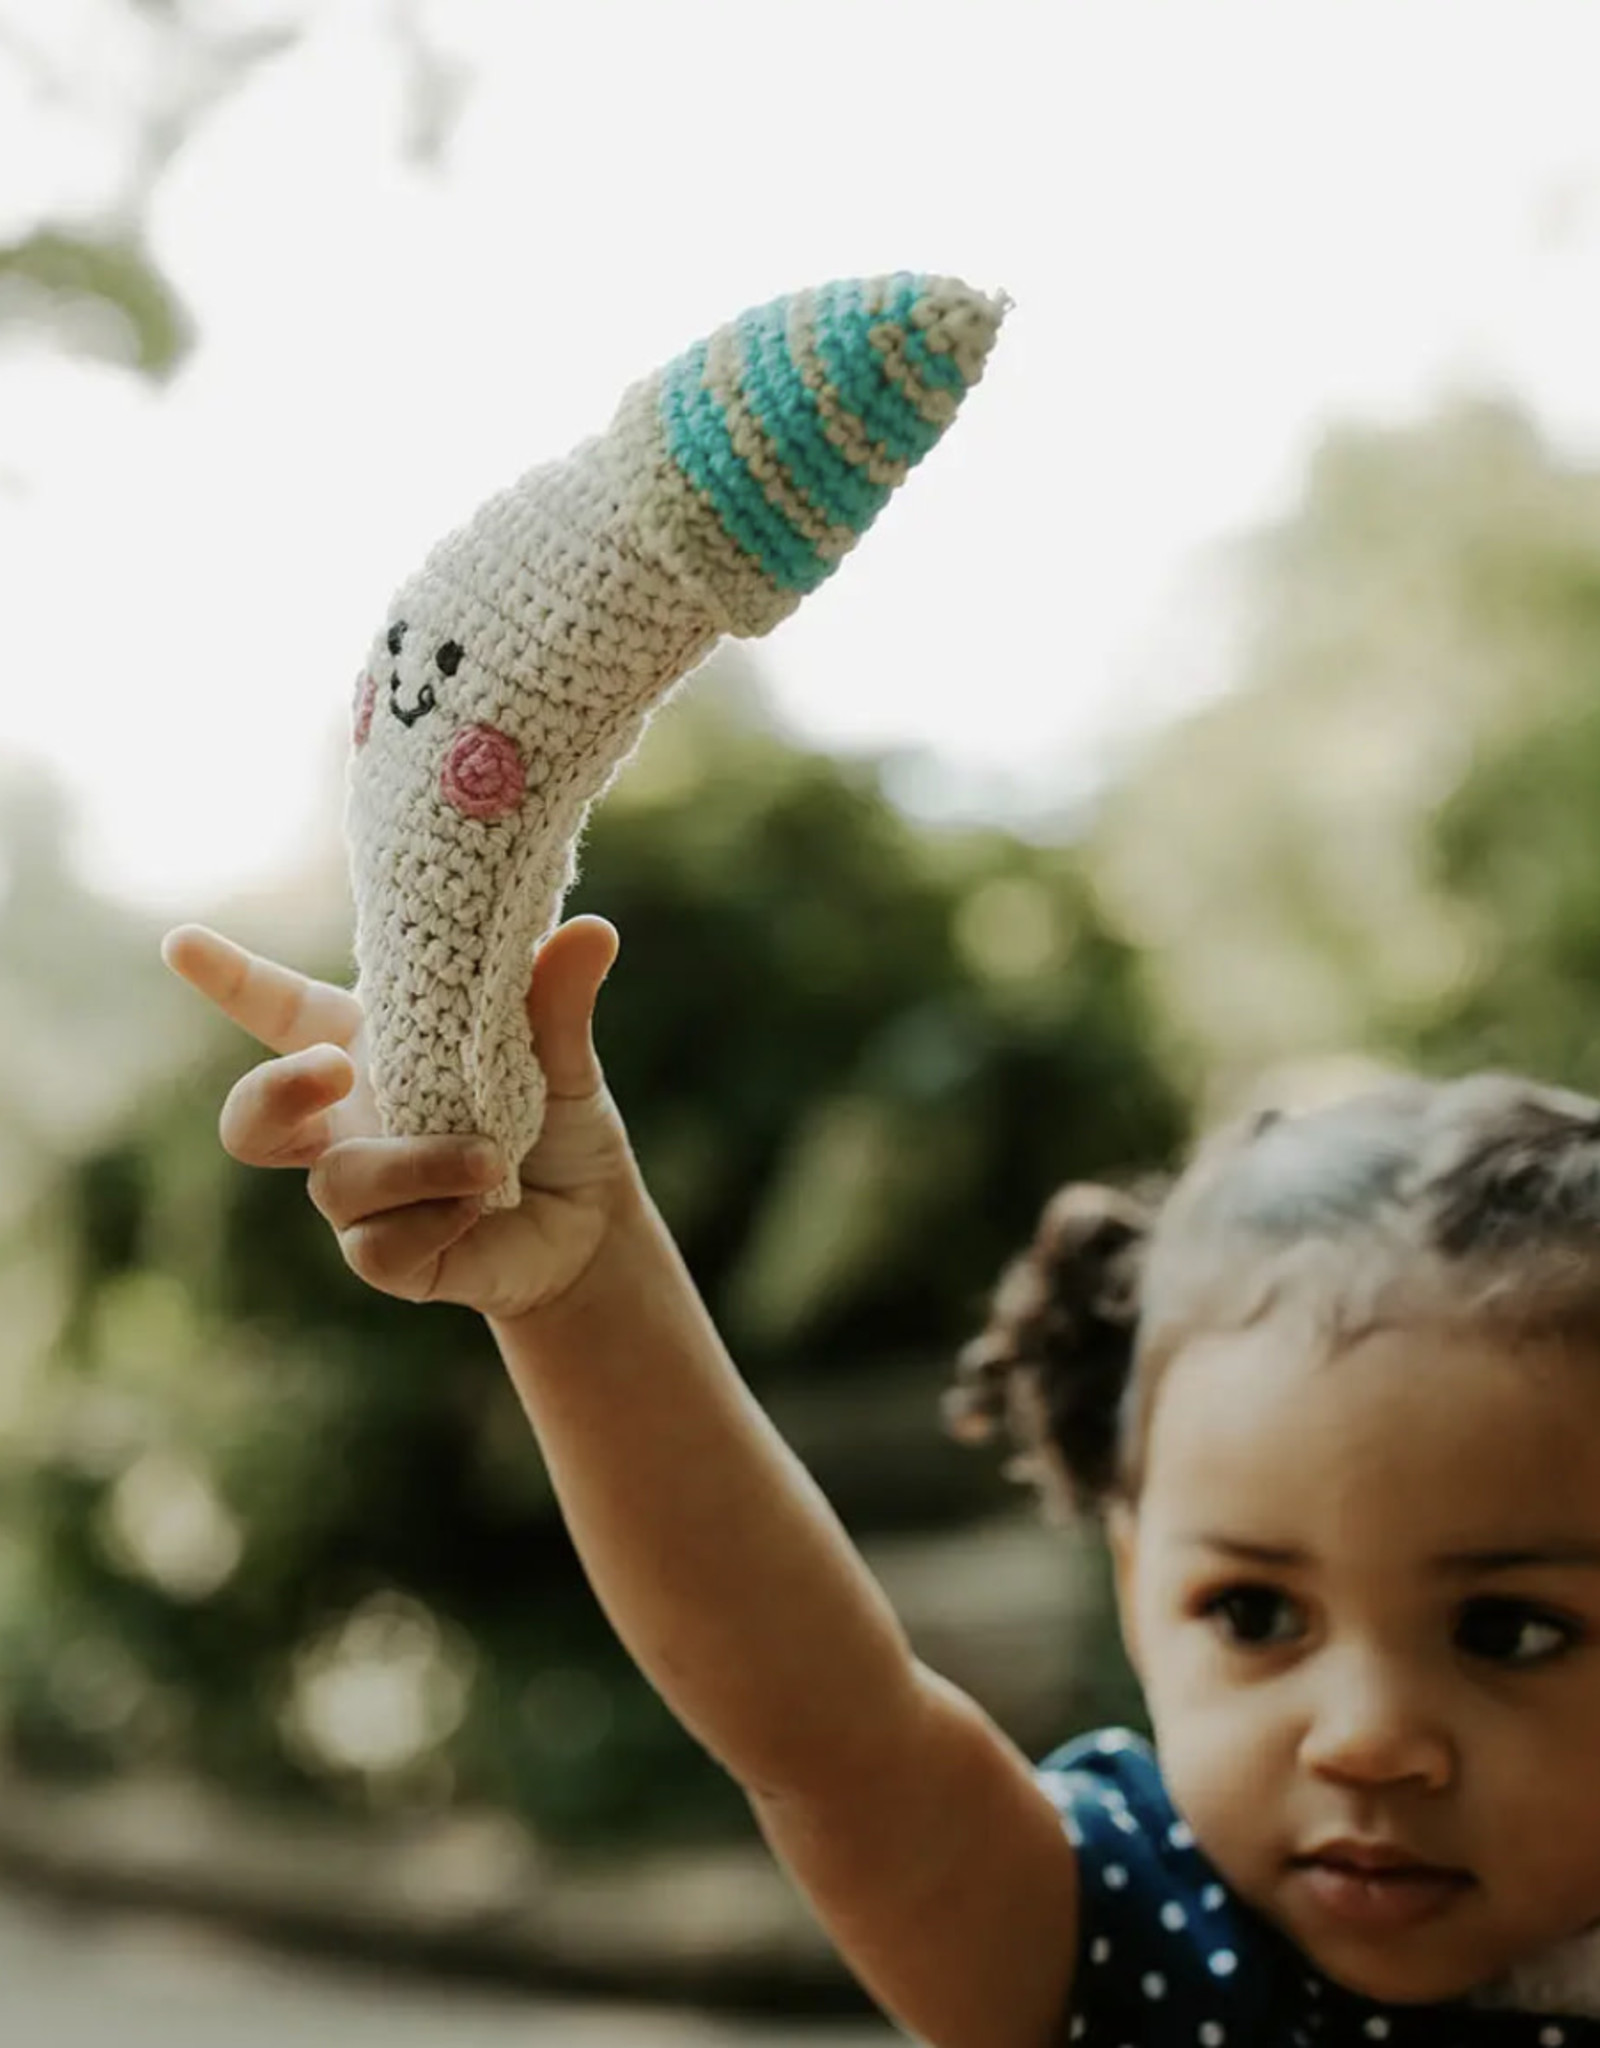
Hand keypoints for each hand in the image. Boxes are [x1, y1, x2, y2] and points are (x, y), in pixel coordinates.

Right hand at [160, 916, 639, 1321]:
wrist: (592, 1229)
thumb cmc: (558, 1127)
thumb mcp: (562, 1060)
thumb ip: (555, 1002)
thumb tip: (592, 932)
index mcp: (370, 1053)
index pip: (281, 1012)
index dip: (229, 979)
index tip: (182, 943)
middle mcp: (348, 1124)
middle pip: (252, 1115)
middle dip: (276, 1088)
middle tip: (336, 1067)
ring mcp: (361, 1196)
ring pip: (335, 1183)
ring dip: (415, 1164)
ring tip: (490, 1159)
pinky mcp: (388, 1256)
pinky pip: (375, 1247)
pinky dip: (435, 1220)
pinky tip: (480, 1208)